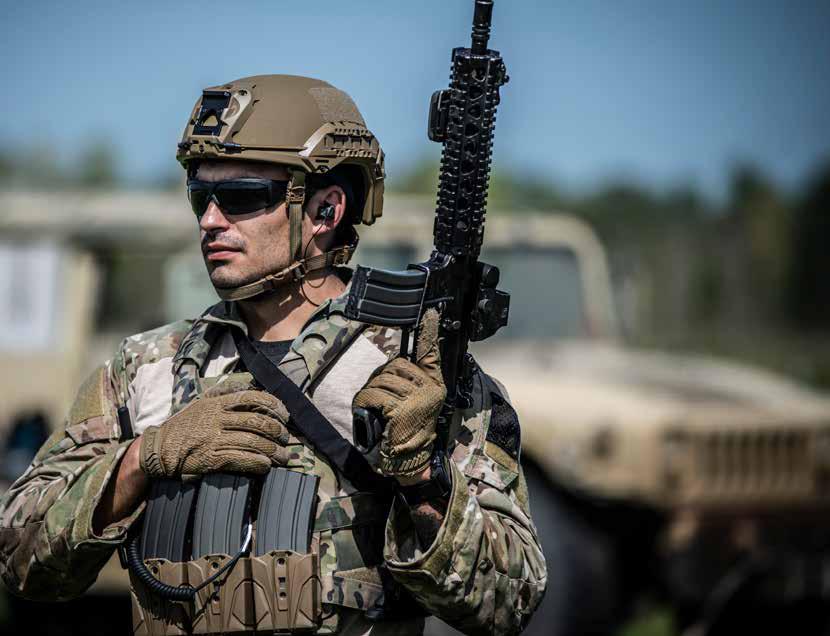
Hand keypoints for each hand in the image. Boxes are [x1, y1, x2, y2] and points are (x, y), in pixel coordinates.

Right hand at [139, 389, 289, 477]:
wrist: (157, 450)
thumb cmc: (184, 427)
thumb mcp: (201, 404)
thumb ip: (224, 395)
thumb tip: (251, 388)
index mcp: (216, 403)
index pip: (253, 397)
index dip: (274, 405)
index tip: (285, 415)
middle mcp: (216, 419)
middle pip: (257, 422)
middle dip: (277, 431)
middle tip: (285, 439)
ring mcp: (212, 439)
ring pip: (252, 442)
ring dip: (272, 451)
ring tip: (282, 457)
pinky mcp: (209, 459)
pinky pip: (240, 459)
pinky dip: (257, 463)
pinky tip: (265, 466)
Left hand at [353, 309, 445, 479]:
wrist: (410, 461)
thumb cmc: (410, 431)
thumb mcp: (418, 403)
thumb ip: (415, 382)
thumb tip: (399, 363)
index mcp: (435, 385)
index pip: (432, 354)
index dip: (429, 334)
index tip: (431, 314)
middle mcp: (430, 389)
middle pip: (396, 365)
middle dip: (382, 377)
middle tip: (381, 396)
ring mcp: (418, 398)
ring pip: (383, 379)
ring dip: (372, 391)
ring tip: (376, 407)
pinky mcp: (402, 408)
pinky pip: (374, 393)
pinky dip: (365, 400)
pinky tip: (368, 411)